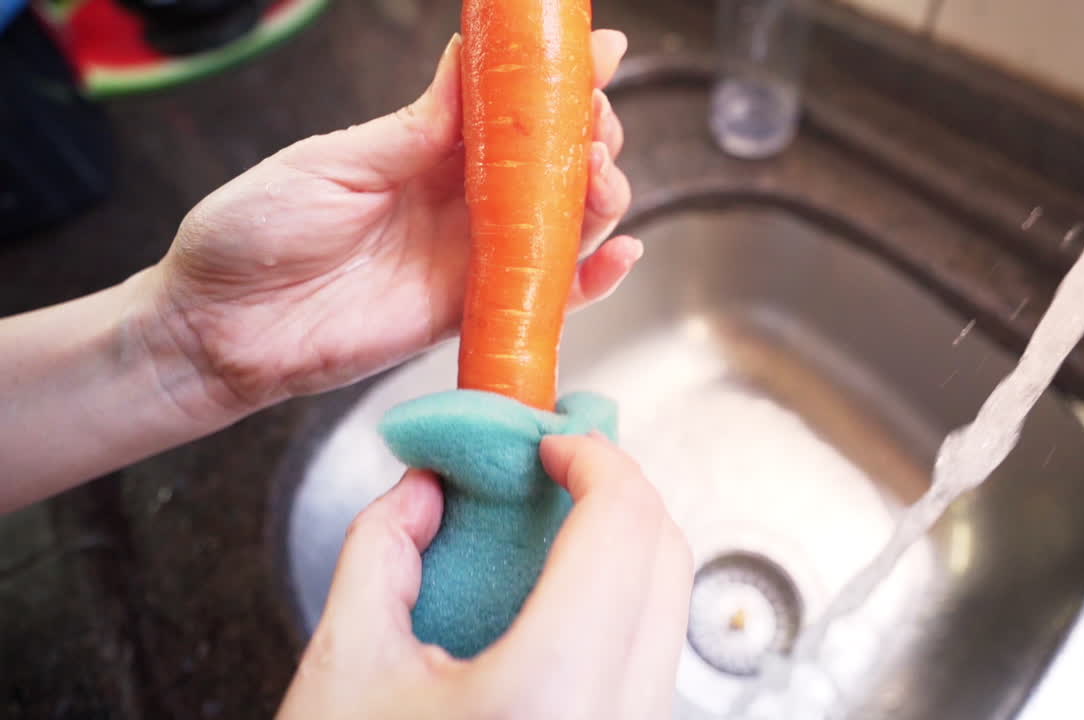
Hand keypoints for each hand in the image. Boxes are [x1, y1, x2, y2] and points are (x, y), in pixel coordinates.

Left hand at [148, 31, 636, 417]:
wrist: (219, 326)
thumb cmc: (257, 231)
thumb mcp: (335, 162)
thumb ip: (415, 128)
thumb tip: (470, 62)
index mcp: (425, 149)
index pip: (510, 110)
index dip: (559, 81)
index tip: (600, 53)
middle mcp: (458, 200)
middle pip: (552, 165)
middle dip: (590, 137)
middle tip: (595, 127)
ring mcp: (470, 258)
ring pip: (562, 224)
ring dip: (599, 196)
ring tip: (602, 176)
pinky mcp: (471, 313)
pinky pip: (546, 296)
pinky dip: (592, 280)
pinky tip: (621, 252)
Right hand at [277, 434, 692, 719]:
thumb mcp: (342, 669)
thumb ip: (381, 551)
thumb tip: (427, 488)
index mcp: (548, 696)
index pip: (621, 528)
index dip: (594, 457)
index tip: (554, 439)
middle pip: (666, 557)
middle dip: (615, 489)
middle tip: (556, 464)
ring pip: (668, 608)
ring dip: (621, 545)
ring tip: (549, 524)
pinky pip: (650, 655)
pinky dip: (618, 601)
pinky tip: (556, 593)